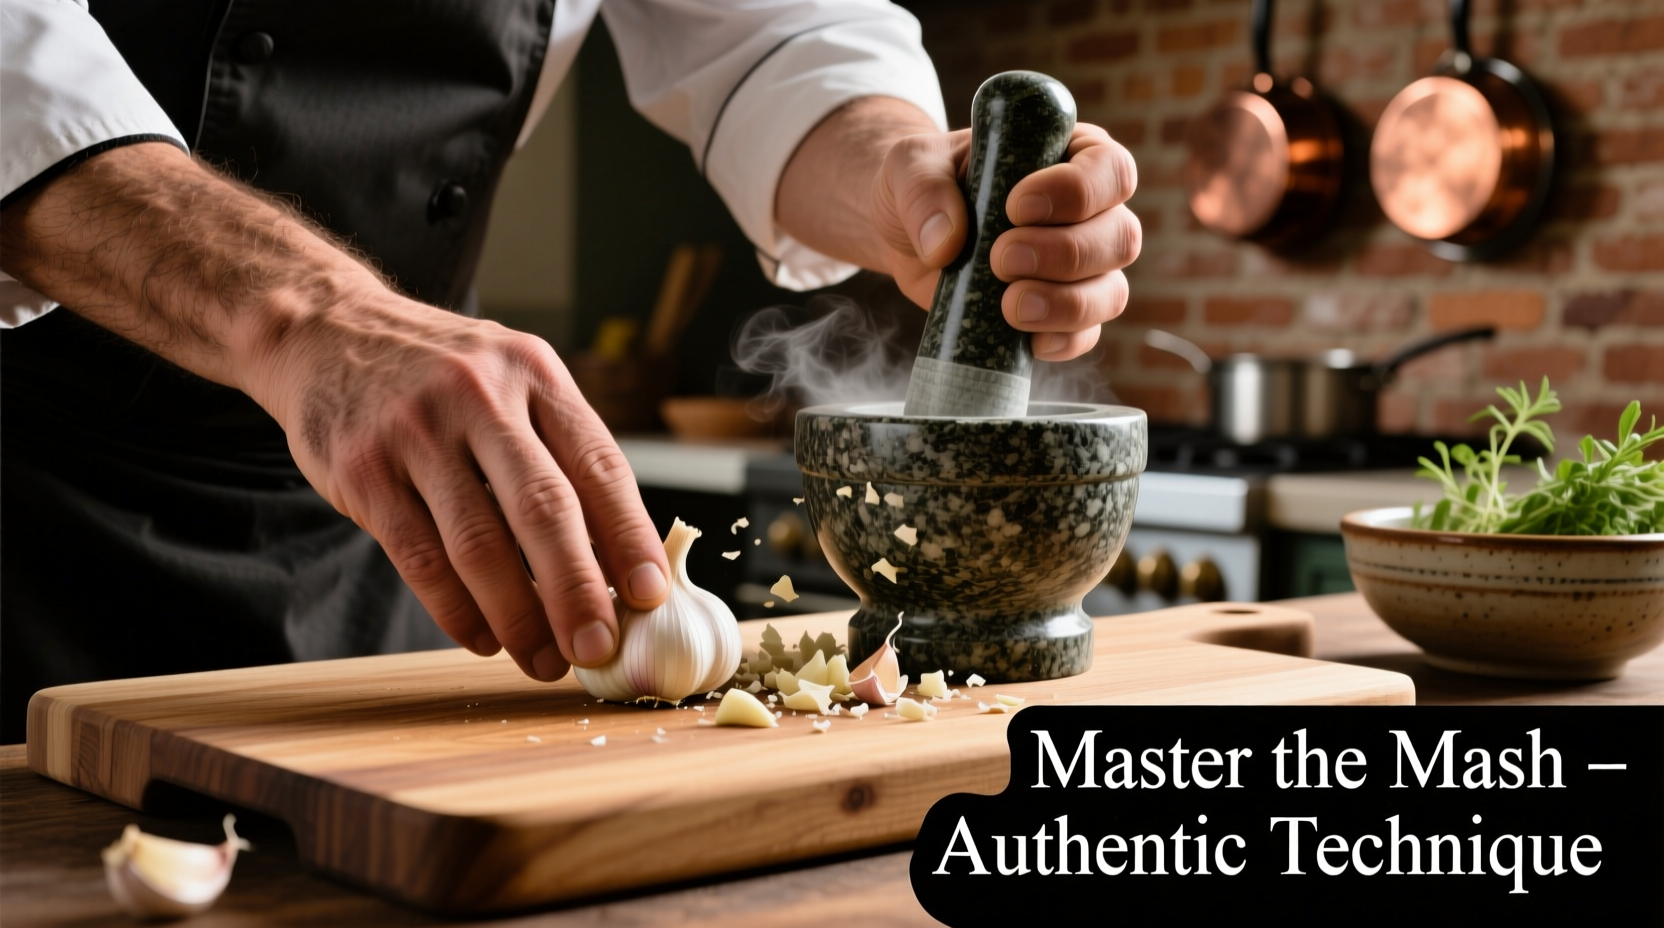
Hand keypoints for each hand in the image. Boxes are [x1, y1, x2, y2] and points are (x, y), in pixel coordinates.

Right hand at [262, 296, 670, 680]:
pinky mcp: (363, 470)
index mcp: (535, 375)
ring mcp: (416, 432)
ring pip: (478, 545)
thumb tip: (619, 560)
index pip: (600, 465)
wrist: (329, 332)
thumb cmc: (445, 376)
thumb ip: (562, 452)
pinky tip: (482, 638)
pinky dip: (456, 610)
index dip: (630, 537)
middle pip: (544, 509)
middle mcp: (480, 397)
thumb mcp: (513, 380)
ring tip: (543, 660)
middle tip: (598, 648)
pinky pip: (419, 558)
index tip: (650, 596)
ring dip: (518, 617)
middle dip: (577, 590)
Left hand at [871, 123, 1140, 360]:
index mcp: (1070, 156)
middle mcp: (1090, 213)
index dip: (1077, 191)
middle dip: (1065, 253)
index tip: (1016, 207)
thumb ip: (923, 189)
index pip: (1109, 169)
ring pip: (1110, 291)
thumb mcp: (910, 166)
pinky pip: (1085, 335)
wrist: (903, 235)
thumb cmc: (923, 185)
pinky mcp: (1060, 314)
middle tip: (1001, 258)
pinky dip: (1063, 341)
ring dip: (1067, 304)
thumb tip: (945, 244)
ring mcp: (1082, 269)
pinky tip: (1027, 340)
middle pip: (1120, 236)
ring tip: (1010, 306)